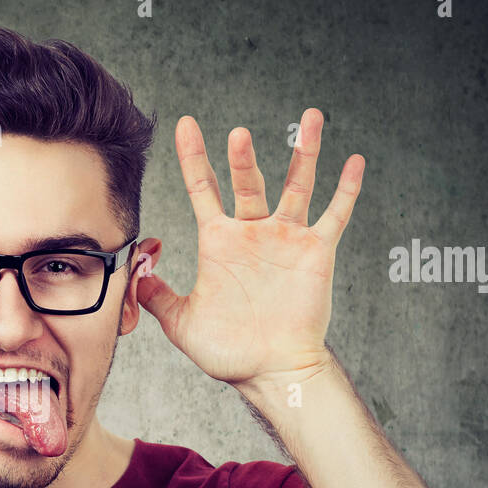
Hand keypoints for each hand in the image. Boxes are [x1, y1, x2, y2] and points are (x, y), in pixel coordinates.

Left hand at [136, 108, 363, 390]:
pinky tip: (355, 162)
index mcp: (220, 243)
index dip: (193, 157)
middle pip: (248, 181)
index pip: (203, 189)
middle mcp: (253, 233)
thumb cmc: (229, 352)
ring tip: (311, 117)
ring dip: (304, 152)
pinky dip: (347, 190)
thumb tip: (132, 269)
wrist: (270, 371)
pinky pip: (335, 215)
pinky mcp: (316, 253)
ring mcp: (286, 239)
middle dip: (242, 158)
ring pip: (297, 185)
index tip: (186, 124)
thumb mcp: (181, 322)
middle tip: (237, 134)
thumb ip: (155, 293)